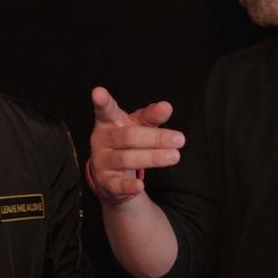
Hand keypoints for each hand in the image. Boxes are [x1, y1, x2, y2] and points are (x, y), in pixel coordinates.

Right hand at [89, 86, 184, 200]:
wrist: (110, 172)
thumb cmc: (126, 141)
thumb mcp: (137, 125)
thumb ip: (151, 116)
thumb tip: (166, 107)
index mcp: (108, 122)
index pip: (105, 110)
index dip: (102, 101)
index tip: (98, 92)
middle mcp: (101, 140)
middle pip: (128, 137)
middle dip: (155, 138)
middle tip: (179, 139)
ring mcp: (102, 161)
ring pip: (126, 159)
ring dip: (152, 158)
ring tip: (174, 156)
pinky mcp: (106, 181)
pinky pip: (117, 184)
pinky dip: (129, 185)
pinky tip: (140, 186)